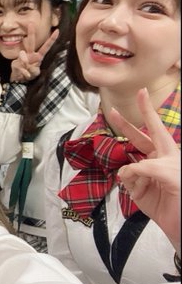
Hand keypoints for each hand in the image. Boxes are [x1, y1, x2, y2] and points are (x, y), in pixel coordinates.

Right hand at [10, 25, 57, 81]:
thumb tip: (28, 66)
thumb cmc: (29, 74)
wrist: (18, 79)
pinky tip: (25, 75)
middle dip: (31, 33)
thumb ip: (34, 71)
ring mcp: (22, 58)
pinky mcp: (15, 64)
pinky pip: (21, 67)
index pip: (46, 47)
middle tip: (31, 24)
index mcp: (38, 56)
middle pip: (31, 42)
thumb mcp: (34, 74)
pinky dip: (24, 73)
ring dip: (25, 64)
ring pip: (23, 56)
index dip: (51, 39)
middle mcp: (30, 54)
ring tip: (27, 72)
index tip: (57, 31)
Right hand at [108, 88, 180, 252]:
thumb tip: (127, 170)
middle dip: (124, 126)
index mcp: (169, 153)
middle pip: (136, 139)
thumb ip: (147, 167)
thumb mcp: (171, 175)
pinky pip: (125, 180)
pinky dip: (130, 184)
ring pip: (127, 164)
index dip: (146, 110)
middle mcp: (156, 160)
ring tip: (143, 184)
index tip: (140, 92)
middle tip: (111, 111)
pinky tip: (141, 191)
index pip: (155, 127)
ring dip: (131, 172)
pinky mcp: (137, 190)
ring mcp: (145, 175)